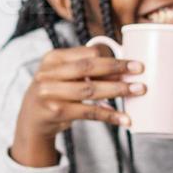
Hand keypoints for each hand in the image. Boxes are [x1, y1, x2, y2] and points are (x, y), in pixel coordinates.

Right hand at [10, 45, 146, 167]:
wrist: (32, 118)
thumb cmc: (56, 92)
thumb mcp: (62, 74)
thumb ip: (85, 68)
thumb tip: (123, 68)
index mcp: (53, 58)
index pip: (87, 53)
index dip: (111, 57)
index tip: (132, 62)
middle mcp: (49, 73)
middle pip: (89, 68)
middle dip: (117, 68)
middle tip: (140, 69)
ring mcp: (51, 93)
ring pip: (90, 90)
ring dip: (117, 90)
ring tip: (138, 90)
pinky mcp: (56, 112)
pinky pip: (89, 112)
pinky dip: (109, 115)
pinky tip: (124, 118)